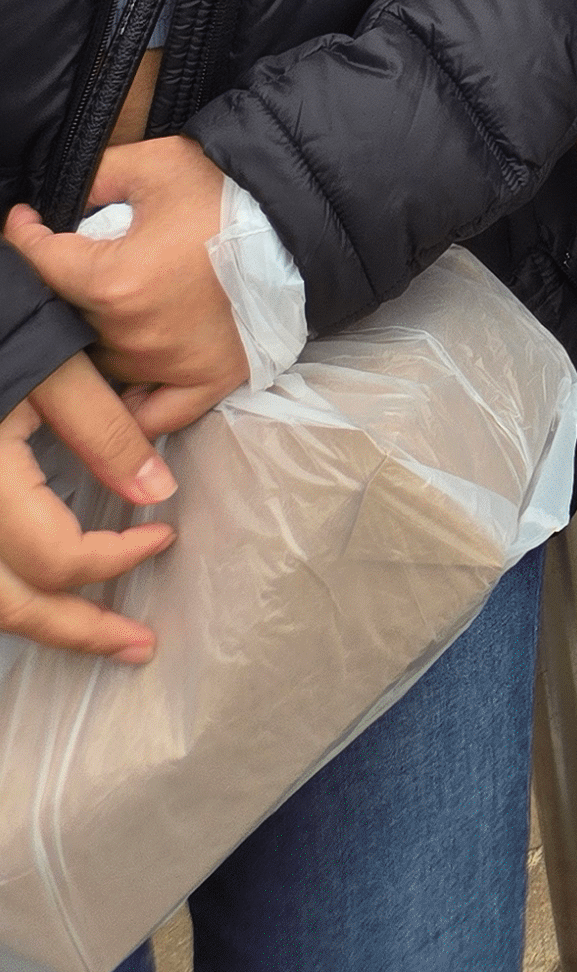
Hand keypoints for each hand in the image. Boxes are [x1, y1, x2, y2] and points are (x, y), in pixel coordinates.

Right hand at [0, 356, 176, 659]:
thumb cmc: (3, 324)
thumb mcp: (59, 367)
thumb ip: (107, 432)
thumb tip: (159, 496)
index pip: (55, 558)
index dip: (115, 558)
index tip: (165, 536)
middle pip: (12, 606)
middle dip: (78, 633)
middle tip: (140, 647)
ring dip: (44, 624)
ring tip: (102, 637)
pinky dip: (15, 595)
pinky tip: (49, 597)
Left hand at [6, 135, 248, 436]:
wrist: (300, 217)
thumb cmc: (226, 190)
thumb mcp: (154, 163)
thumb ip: (93, 176)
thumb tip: (53, 198)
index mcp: (113, 282)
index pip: (41, 265)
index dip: (24, 238)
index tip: (24, 224)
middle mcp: (132, 335)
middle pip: (68, 320)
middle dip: (63, 289)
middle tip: (74, 265)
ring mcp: (169, 366)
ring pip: (103, 366)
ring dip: (95, 340)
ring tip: (109, 309)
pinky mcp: (206, 382)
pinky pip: (151, 413)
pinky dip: (133, 401)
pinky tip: (128, 381)